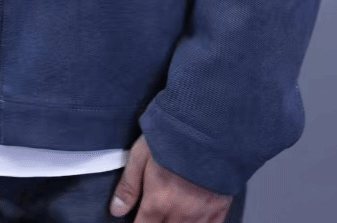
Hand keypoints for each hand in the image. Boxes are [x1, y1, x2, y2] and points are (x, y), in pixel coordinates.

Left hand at [109, 133, 233, 221]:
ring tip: (172, 213)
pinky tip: (193, 218)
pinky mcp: (220, 209)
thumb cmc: (175, 134)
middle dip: (157, 222)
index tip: (138, 218)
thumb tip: (116, 210)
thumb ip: (129, 185)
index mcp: (158, 201)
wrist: (210, 124)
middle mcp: (180, 213)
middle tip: (155, 212)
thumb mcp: (142, 153)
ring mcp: (202, 214)